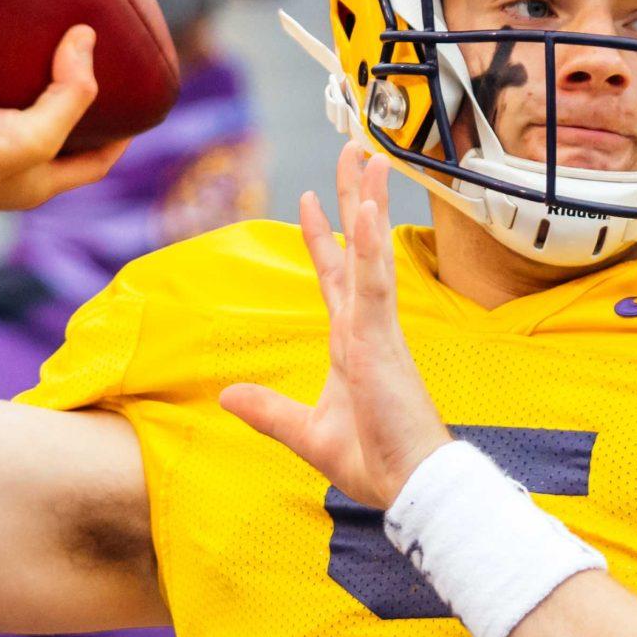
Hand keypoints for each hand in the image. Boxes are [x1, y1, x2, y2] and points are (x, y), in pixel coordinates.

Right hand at [0, 25, 127, 212]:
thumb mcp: (32, 134)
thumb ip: (68, 94)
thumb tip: (87, 39)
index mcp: (41, 182)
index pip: (97, 163)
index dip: (120, 138)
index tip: (134, 106)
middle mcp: (13, 174)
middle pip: (57, 141)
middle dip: (75, 112)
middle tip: (85, 70)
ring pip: (14, 121)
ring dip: (28, 93)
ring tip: (38, 53)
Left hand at [219, 143, 452, 509]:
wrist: (409, 485)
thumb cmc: (374, 461)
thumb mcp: (307, 434)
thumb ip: (269, 411)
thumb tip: (227, 395)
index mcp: (352, 344)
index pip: (335, 277)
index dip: (324, 238)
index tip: (313, 198)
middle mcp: (366, 327)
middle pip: (357, 249)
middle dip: (353, 199)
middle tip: (354, 150)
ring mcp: (377, 330)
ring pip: (371, 253)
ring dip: (367, 203)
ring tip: (369, 156)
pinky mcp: (382, 342)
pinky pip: (375, 285)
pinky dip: (372, 247)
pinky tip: (367, 211)